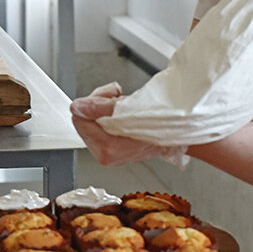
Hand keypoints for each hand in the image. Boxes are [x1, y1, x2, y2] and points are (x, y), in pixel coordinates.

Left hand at [70, 83, 188, 166]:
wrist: (176, 134)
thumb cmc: (160, 123)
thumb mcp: (129, 109)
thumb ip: (99, 107)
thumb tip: (77, 107)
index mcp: (108, 148)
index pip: (79, 120)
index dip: (91, 102)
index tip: (108, 95)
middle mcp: (105, 155)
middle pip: (82, 122)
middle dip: (96, 106)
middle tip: (116, 97)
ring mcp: (106, 155)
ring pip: (88, 124)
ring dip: (101, 110)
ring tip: (121, 106)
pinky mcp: (108, 151)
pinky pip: (96, 129)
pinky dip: (105, 117)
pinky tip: (120, 115)